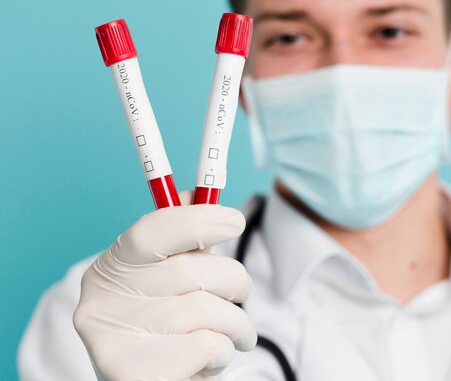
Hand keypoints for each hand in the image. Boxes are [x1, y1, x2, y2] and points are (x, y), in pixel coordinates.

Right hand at [73, 192, 255, 380]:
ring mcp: (114, 343)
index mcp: (110, 270)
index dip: (197, 219)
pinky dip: (224, 352)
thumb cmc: (161, 328)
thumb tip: (196, 194)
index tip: (235, 219)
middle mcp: (102, 304)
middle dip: (234, 280)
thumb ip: (179, 241)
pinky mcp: (136, 377)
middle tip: (242, 293)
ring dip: (237, 323)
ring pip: (208, 310)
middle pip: (191, 270)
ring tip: (233, 334)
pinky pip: (210, 346)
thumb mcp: (162, 281)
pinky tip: (210, 360)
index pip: (151, 231)